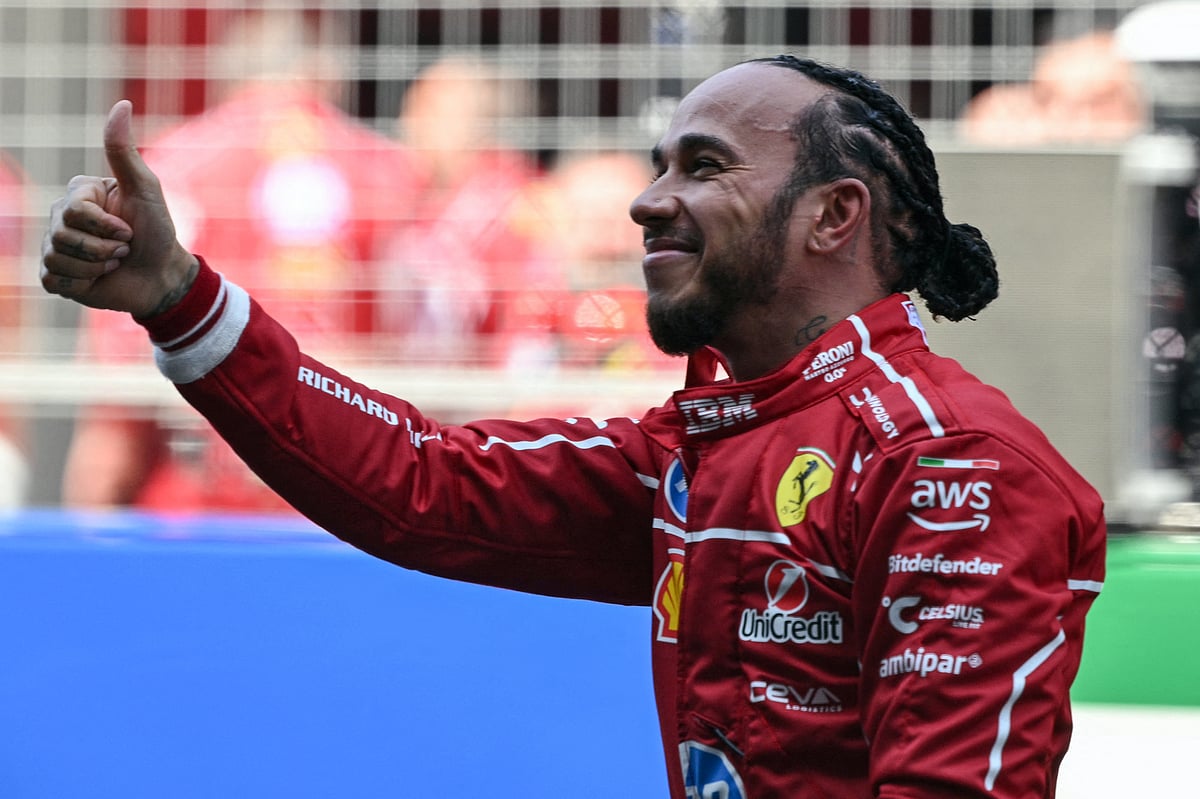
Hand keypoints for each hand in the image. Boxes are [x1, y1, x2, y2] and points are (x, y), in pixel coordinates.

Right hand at [41, 99, 197, 317]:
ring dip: (97, 266)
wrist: (162, 276)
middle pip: (62, 235)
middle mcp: (60, 217)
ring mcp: (54, 247)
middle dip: (104, 249)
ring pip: (58, 258)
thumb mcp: (146, 189)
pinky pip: (54, 279)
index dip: (106, 226)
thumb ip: (124, 151)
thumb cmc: (157, 231)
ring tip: (114, 263)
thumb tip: (122, 104)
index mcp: (78, 194)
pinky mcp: (55, 276)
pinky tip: (99, 279)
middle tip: (124, 249)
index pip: (73, 210)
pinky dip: (83, 282)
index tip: (128, 229)